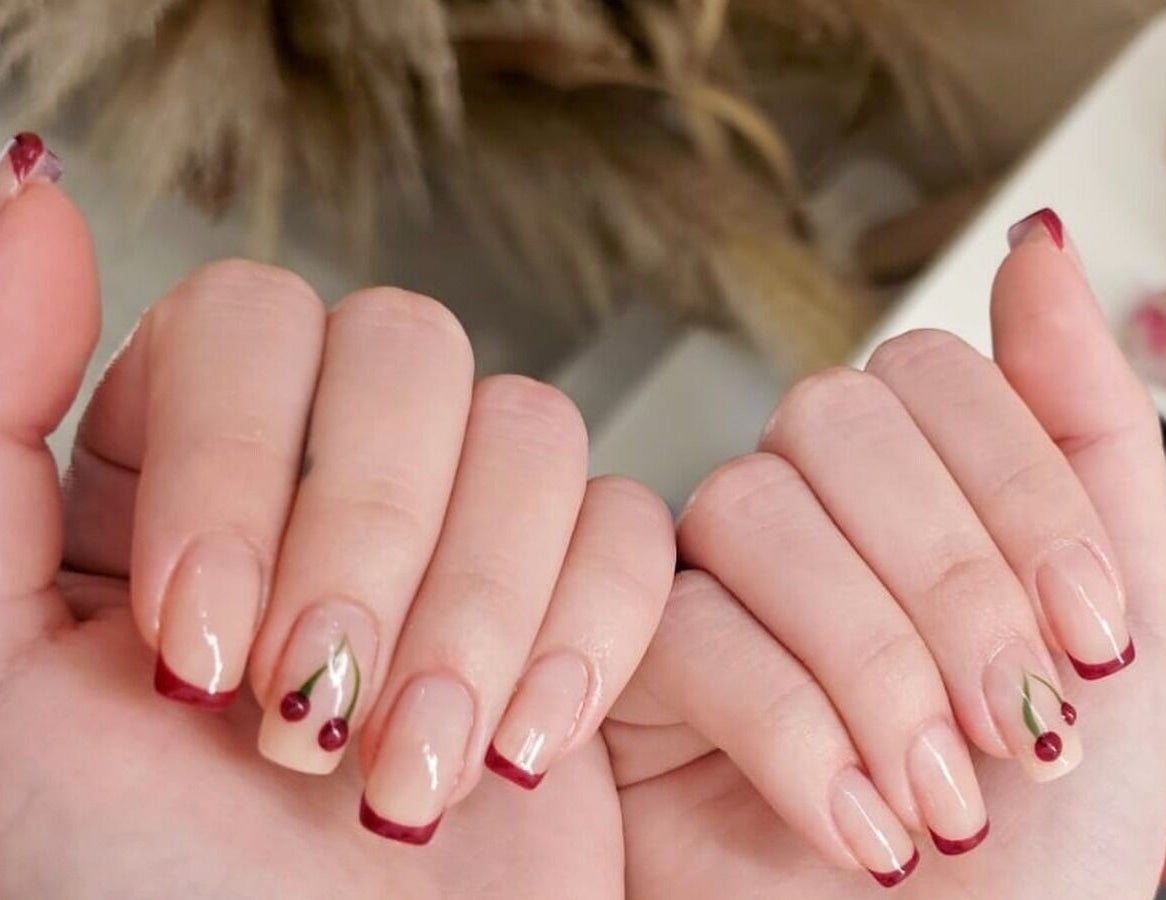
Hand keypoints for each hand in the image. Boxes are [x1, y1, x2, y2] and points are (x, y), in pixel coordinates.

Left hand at [0, 154, 673, 895]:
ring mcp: (465, 535)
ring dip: (474, 610)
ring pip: (530, 424)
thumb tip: (30, 193)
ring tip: (408, 767)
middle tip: (305, 711)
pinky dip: (582, 638)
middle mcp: (326, 484)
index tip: (196, 645)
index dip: (233, 462)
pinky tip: (519, 751)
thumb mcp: (3, 686)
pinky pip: (630, 524)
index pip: (247, 321)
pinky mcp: (582, 599)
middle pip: (405, 348)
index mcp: (176, 481)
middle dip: (365, 540)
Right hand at [610, 210, 1165, 897]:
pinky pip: (683, 627)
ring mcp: (701, 584)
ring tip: (938, 798)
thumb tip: (1034, 245)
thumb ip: (1083, 432)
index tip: (1094, 634)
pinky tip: (855, 822)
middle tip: (1017, 724)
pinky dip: (790, 729)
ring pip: (748, 508)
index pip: (929, 375)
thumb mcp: (1111, 628)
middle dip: (950, 581)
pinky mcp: (622, 667)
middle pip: (828, 420)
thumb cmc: (1035, 843)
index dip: (1020, 492)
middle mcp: (797, 520)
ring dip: (874, 663)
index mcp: (907, 494)